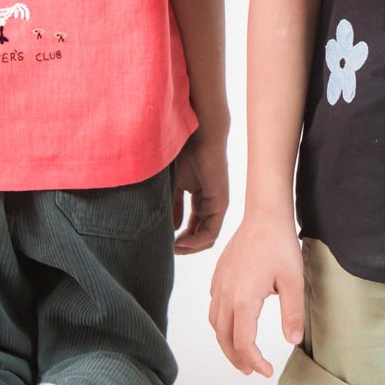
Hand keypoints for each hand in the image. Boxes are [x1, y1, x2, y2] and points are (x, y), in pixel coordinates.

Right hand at [173, 125, 229, 253]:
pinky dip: (196, 241)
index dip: (179, 237)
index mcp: (199, 195)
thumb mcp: (172, 184)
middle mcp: (210, 201)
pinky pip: (211, 232)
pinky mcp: (220, 203)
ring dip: (190, 247)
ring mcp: (217, 203)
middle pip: (200, 233)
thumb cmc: (182, 152)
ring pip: (207, 236)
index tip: (164, 242)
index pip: (192, 225)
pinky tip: (180, 242)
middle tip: (168, 249)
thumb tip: (171, 228)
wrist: (196, 134)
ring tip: (174, 248)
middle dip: (184, 245)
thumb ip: (172, 205)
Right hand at [208, 215, 305, 376]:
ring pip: (215, 324)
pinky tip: (235, 324)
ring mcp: (219, 285)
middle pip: (224, 338)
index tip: (268, 370)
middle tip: (252, 370)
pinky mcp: (218, 277)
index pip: (243, 343)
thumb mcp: (294, 281)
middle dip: (237, 359)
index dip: (255, 361)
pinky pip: (214, 308)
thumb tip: (292, 341)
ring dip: (227, 343)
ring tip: (242, 354)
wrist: (264, 216)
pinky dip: (222, 324)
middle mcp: (225, 295)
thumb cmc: (280, 245)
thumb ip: (293, 313)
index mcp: (243, 299)